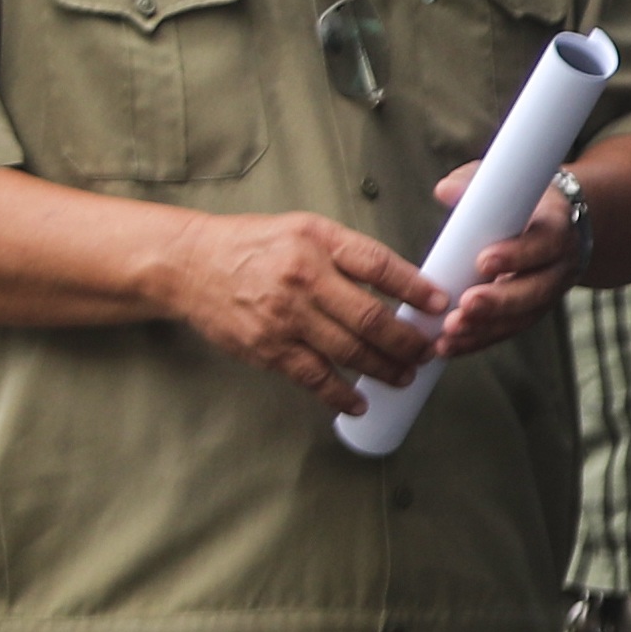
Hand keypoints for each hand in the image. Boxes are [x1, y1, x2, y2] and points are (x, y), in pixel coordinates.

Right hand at [158, 211, 444, 415]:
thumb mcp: (306, 230)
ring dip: (385, 368)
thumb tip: (406, 285)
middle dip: (408, 340)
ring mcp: (284, 317)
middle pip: (370, 317)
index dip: (416, 289)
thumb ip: (351, 253)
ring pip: (349, 352)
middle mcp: (302, 278)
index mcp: (317, 242)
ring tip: (407, 375)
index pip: (379, 266)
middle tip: (430, 351)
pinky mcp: (267, 348)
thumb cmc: (256, 246)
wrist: (190, 264)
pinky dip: (341, 394)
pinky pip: (313, 377)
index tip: (441, 305)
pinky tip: (360, 401)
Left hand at [426, 162, 579, 358]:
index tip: (483, 261)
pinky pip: (506, 331)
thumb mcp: (508, 185)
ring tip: (450, 332)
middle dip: (500, 301)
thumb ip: (476, 184)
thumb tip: (445, 191)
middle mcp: (558, 268)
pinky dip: (477, 340)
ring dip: (485, 328)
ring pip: (521, 317)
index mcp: (556, 230)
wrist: (564, 228)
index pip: (542, 245)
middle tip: (467, 305)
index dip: (516, 255)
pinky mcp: (529, 313)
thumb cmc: (526, 202)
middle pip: (535, 291)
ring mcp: (546, 295)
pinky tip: (448, 346)